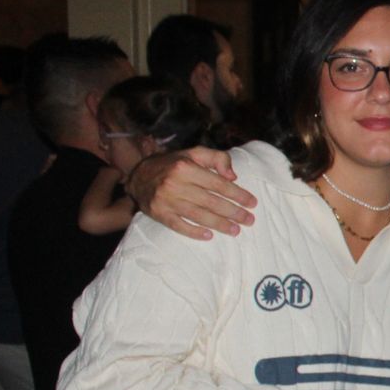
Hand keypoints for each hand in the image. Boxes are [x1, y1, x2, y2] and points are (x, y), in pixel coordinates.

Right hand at [127, 147, 255, 239]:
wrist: (137, 175)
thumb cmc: (173, 164)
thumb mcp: (194, 153)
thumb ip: (217, 158)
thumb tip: (233, 176)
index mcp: (186, 167)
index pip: (218, 184)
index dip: (238, 194)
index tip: (252, 203)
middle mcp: (175, 184)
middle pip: (211, 202)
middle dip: (233, 212)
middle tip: (249, 220)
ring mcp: (166, 200)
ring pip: (198, 215)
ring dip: (219, 224)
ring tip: (236, 230)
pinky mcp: (158, 213)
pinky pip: (178, 225)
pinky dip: (194, 232)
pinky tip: (209, 235)